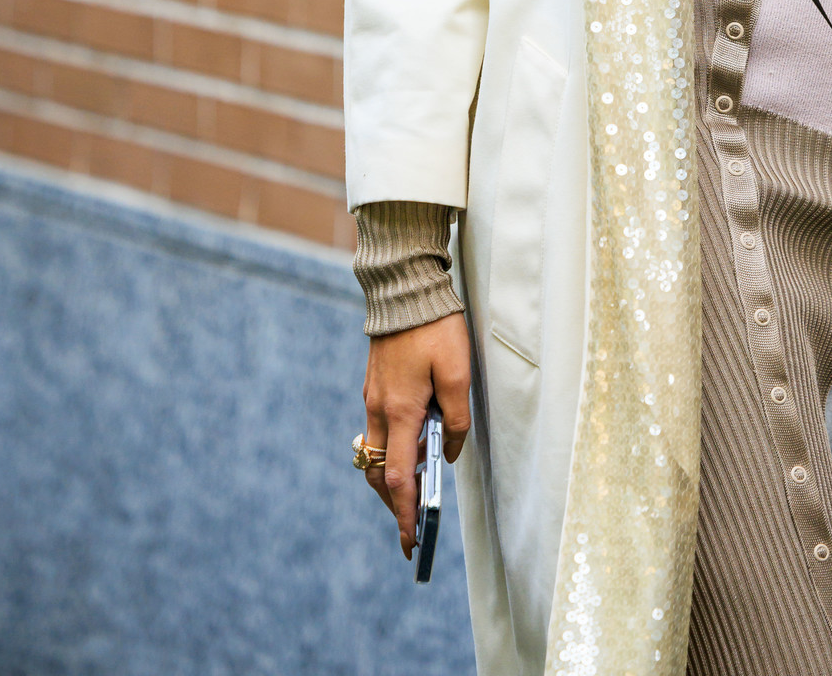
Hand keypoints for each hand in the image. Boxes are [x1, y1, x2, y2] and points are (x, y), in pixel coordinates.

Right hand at [361, 314, 471, 557]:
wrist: (404, 289)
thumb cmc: (435, 328)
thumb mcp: (457, 373)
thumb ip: (456, 420)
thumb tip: (447, 454)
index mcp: (400, 412)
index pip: (400, 478)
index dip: (405, 514)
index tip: (411, 543)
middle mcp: (380, 410)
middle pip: (381, 473)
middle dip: (396, 504)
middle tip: (415, 525)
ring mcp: (373, 398)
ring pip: (378, 454)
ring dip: (394, 478)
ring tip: (418, 491)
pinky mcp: (375, 386)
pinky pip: (380, 431)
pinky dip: (393, 451)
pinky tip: (414, 448)